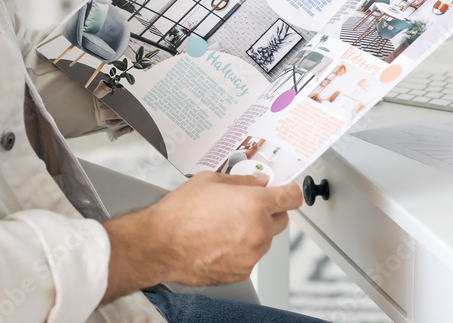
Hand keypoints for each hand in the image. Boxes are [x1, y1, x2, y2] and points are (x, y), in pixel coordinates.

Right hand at [102, 171, 301, 300]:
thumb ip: (241, 181)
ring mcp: (251, 254)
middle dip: (269, 212)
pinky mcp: (241, 271)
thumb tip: (258, 182)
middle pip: (282, 220)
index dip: (290, 192)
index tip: (287, 191)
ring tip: (225, 225)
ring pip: (265, 240)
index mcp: (254, 205)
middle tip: (247, 207)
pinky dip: (242, 250)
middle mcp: (257, 231)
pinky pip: (250, 257)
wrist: (160, 244)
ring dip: (254, 232)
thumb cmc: (179, 213)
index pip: (291, 198)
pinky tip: (220, 241)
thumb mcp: (211, 181)